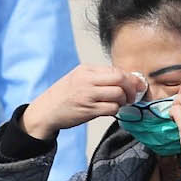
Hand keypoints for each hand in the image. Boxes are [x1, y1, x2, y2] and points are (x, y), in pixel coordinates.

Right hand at [20, 65, 140, 140]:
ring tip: (121, 103)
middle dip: (132, 87)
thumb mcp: (78, 78)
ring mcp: (88, 96)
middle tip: (132, 95)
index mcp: (86, 70)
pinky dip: (116, 109)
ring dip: (124, 100)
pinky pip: (112, 108)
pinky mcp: (89, 110)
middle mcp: (88, 80)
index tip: (134, 84)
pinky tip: (111, 109)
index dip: (129, 78)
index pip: (116, 70)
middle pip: (121, 79)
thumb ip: (98, 77)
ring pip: (119, 94)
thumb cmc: (63, 95)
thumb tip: (123, 79)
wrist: (46, 111)